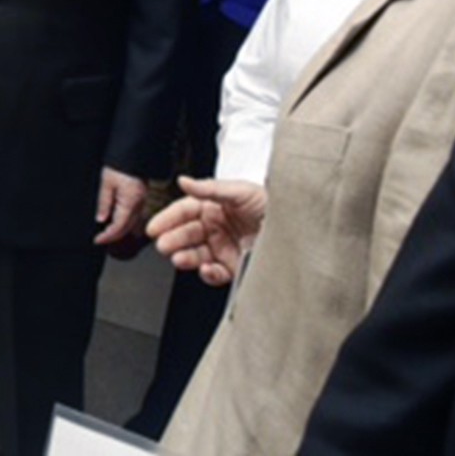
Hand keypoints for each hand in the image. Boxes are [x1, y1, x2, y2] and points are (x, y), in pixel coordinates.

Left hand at [93, 166, 147, 245]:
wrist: (133, 151)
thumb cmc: (120, 164)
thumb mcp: (106, 183)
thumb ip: (104, 203)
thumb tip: (101, 219)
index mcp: (130, 202)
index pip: (119, 227)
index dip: (107, 236)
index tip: (97, 240)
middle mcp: (139, 204)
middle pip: (127, 228)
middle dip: (113, 236)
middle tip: (100, 238)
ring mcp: (141, 201)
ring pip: (131, 223)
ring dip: (119, 230)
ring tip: (105, 232)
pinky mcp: (141, 197)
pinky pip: (134, 215)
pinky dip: (124, 221)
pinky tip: (115, 219)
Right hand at [147, 176, 267, 286]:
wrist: (300, 231)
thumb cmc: (273, 205)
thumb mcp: (241, 191)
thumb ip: (210, 188)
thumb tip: (184, 181)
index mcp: (215, 207)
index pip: (184, 211)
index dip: (168, 219)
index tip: (154, 227)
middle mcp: (217, 227)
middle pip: (186, 234)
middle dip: (172, 239)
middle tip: (163, 245)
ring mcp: (224, 248)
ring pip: (196, 254)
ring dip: (184, 257)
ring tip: (178, 259)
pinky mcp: (234, 268)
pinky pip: (215, 273)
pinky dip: (207, 274)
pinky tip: (206, 269)